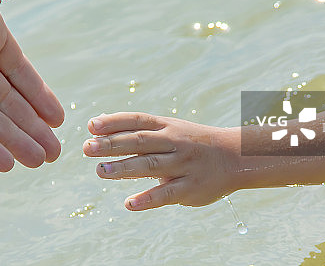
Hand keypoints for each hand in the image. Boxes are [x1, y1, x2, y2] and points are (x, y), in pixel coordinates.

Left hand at [83, 112, 241, 209]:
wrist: (236, 157)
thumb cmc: (192, 143)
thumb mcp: (169, 129)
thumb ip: (137, 130)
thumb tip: (98, 126)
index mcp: (167, 127)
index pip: (137, 120)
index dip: (114, 122)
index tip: (91, 126)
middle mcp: (174, 143)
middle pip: (139, 142)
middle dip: (112, 145)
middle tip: (87, 148)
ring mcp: (183, 165)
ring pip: (151, 166)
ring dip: (124, 169)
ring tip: (100, 171)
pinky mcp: (190, 188)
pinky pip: (167, 194)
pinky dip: (148, 199)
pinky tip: (129, 203)